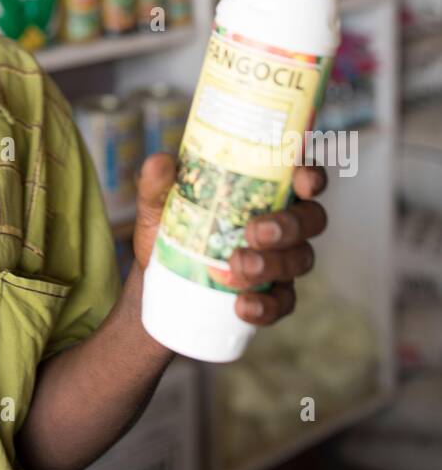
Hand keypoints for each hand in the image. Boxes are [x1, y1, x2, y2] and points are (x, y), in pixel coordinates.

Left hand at [132, 156, 328, 327]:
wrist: (160, 285)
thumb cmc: (171, 231)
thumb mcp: (158, 205)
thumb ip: (157, 183)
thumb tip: (161, 163)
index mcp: (263, 189)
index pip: (301, 174)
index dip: (311, 174)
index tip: (302, 181)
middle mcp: (282, 221)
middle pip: (312, 218)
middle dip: (290, 224)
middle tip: (255, 232)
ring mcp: (282, 260)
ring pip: (301, 259)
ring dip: (274, 263)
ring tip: (237, 266)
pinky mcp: (274, 296)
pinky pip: (284, 302)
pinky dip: (266, 306)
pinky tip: (242, 305)